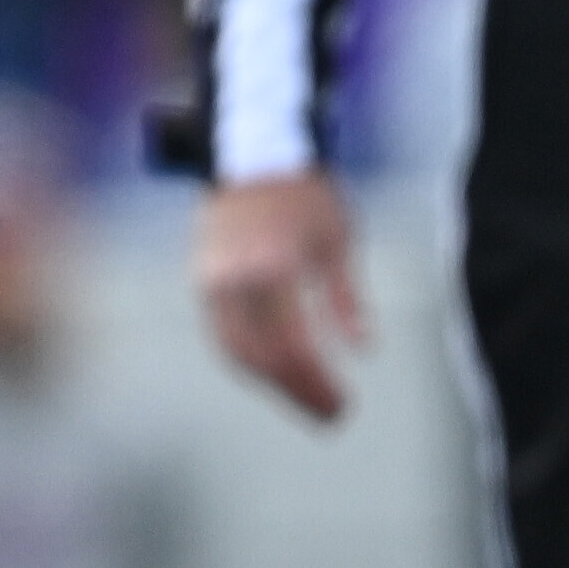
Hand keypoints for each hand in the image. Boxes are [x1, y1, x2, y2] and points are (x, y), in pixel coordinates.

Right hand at [193, 170, 368, 422]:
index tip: (344, 406)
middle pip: (265, 359)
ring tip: (307, 401)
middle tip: (332, 416)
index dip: (318, 384)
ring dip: (272, 385)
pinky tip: (275, 374)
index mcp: (276, 268)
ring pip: (237, 353)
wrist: (250, 150)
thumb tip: (365, 349)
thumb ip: (347, 299)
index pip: (294, 347)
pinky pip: (222, 335)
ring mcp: (214, 281)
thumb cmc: (305, 192)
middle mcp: (238, 280)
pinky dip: (248, 361)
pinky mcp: (203, 280)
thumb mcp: (338, 240)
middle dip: (298, 393)